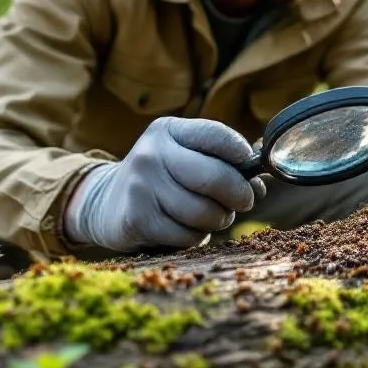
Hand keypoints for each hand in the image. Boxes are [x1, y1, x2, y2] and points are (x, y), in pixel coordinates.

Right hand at [63, 117, 266, 251]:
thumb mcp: (184, 155)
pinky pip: (188, 236)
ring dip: (219, 220)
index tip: (252, 169)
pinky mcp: (137, 219)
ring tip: (213, 216)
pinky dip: (197, 237)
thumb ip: (222, 161)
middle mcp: (152, 153)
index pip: (218, 136)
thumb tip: (261, 181)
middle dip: (239, 195)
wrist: (105, 201)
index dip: (243, 155)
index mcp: (168, 130)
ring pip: (204, 212)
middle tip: (244, 201)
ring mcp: (141, 186)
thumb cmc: (162, 177)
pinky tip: (188, 228)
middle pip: (215, 178)